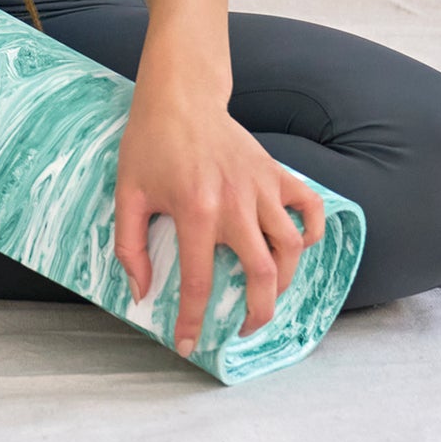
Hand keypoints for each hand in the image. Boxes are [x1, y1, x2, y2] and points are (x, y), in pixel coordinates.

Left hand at [112, 76, 326, 356]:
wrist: (179, 96)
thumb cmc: (149, 143)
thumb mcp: (128, 193)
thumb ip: (130, 246)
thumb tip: (140, 291)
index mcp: (195, 211)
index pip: (198, 282)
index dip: (192, 321)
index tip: (188, 345)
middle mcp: (235, 204)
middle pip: (263, 274)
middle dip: (259, 313)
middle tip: (246, 329)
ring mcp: (260, 187)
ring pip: (291, 247)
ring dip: (285, 278)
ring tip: (267, 292)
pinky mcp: (274, 172)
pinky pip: (309, 206)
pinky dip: (312, 229)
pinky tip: (298, 245)